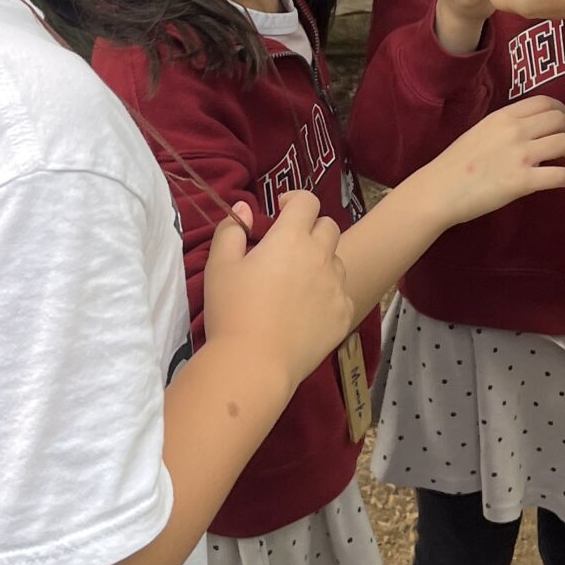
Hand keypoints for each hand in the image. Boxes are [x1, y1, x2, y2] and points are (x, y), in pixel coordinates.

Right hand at [201, 190, 351, 389]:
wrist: (255, 364)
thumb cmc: (232, 311)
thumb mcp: (220, 266)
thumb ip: (232, 229)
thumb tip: (245, 208)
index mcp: (291, 238)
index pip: (307, 200)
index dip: (294, 200)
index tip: (281, 210)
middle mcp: (321, 256)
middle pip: (328, 226)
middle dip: (311, 229)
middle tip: (289, 247)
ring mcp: (337, 287)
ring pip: (337, 261)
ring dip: (321, 262)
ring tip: (297, 283)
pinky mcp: (344, 314)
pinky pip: (342, 294)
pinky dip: (328, 294)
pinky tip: (307, 311)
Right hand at [425, 95, 564, 224]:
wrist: (439, 190)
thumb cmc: (456, 163)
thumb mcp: (481, 131)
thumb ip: (506, 127)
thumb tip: (531, 131)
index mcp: (504, 116)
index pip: (546, 102)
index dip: (563, 111)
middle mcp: (516, 130)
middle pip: (561, 119)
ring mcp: (521, 155)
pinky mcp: (523, 181)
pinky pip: (561, 176)